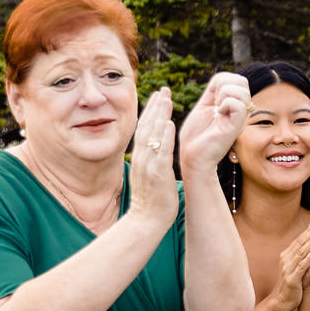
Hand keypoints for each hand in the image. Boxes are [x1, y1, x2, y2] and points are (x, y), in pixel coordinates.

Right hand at [127, 87, 177, 221]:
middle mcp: (141, 158)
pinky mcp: (157, 174)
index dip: (150, 111)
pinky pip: (160, 152)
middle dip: (155, 107)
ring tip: (166, 98)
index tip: (158, 96)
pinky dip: (164, 137)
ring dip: (159, 115)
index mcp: (140, 158)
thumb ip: (152, 161)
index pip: (144, 129)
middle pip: (146, 126)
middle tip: (163, 89)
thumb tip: (158, 151)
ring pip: (152, 135)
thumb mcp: (149, 176)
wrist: (146, 221)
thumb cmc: (151, 201)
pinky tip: (169, 123)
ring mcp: (148, 165)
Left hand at [177, 71, 249, 175]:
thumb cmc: (195, 136)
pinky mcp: (236, 127)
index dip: (222, 80)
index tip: (211, 99)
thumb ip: (213, 92)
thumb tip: (221, 80)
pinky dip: (226, 104)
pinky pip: (238, 104)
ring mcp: (239, 118)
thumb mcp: (203, 106)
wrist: (192, 156)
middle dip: (224, 84)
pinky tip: (219, 115)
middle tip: (214, 103)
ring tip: (217, 110)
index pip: (236, 79)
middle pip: (242, 81)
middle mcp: (238, 111)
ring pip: (242, 90)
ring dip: (224, 94)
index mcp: (231, 105)